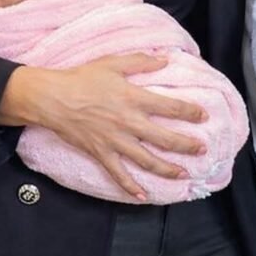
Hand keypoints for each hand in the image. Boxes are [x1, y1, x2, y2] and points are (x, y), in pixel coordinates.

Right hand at [2, 53, 208, 200]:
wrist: (51, 98)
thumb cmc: (82, 78)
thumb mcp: (112, 63)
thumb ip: (140, 61)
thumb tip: (164, 59)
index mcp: (133, 98)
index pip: (169, 106)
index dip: (189, 111)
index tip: (203, 116)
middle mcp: (128, 122)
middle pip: (164, 138)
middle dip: (186, 145)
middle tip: (202, 149)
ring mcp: (114, 140)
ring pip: (146, 160)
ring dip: (167, 169)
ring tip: (184, 174)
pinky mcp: (100, 153)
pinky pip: (118, 173)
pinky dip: (130, 186)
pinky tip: (142, 196)